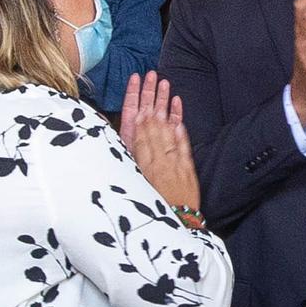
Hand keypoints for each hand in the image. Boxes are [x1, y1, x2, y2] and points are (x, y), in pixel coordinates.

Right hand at [120, 72, 200, 216]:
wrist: (172, 231)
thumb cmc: (148, 213)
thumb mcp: (130, 187)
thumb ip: (125, 163)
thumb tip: (119, 141)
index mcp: (137, 163)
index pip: (135, 126)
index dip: (135, 103)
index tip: (135, 85)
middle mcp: (153, 160)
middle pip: (150, 121)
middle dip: (150, 97)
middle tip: (151, 75)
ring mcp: (171, 162)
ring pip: (166, 127)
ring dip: (165, 104)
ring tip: (165, 83)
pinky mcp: (186, 168)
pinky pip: (182, 141)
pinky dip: (179, 123)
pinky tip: (178, 107)